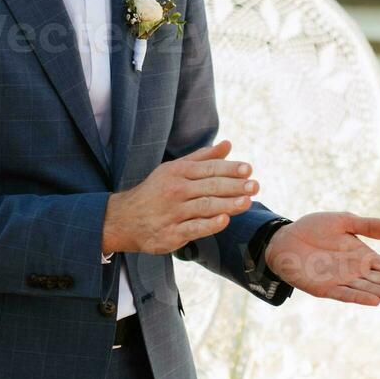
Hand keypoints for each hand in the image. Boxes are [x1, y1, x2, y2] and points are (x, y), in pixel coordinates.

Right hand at [102, 140, 257, 254]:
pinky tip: (224, 221)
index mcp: (178, 172)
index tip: (248, 169)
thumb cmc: (155, 191)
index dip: (229, 169)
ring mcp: (173, 213)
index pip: (208, 168)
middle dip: (234, 186)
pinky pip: (193, 228)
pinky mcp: (171, 234)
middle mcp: (175, 190)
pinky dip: (209, 225)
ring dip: (227, 204)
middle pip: (210, 187)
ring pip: (204, 207)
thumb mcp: (174, 169)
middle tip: (256, 186)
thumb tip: (228, 144)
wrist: (123, 219)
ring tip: (247, 202)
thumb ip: (203, 158)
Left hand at [263, 211, 379, 306]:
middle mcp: (355, 272)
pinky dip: (360, 297)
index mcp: (363, 257)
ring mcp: (341, 281)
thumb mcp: (345, 222)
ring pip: (369, 289)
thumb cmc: (313, 229)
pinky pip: (345, 294)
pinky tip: (374, 300)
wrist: (284, 238)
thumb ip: (370, 226)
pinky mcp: (324, 288)